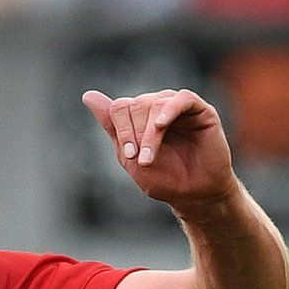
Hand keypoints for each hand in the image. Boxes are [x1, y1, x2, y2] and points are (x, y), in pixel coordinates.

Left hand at [82, 89, 237, 213]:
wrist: (193, 193)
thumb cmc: (162, 177)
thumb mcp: (130, 156)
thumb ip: (112, 126)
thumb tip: (88, 95)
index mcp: (139, 117)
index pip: (120, 107)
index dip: (121, 129)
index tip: (129, 155)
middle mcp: (157, 107)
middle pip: (136, 104)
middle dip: (134, 133)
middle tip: (142, 160)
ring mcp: (179, 107)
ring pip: (155, 103)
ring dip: (150, 133)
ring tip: (151, 157)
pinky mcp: (200, 110)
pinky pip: (182, 98)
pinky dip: (169, 110)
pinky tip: (161, 125)